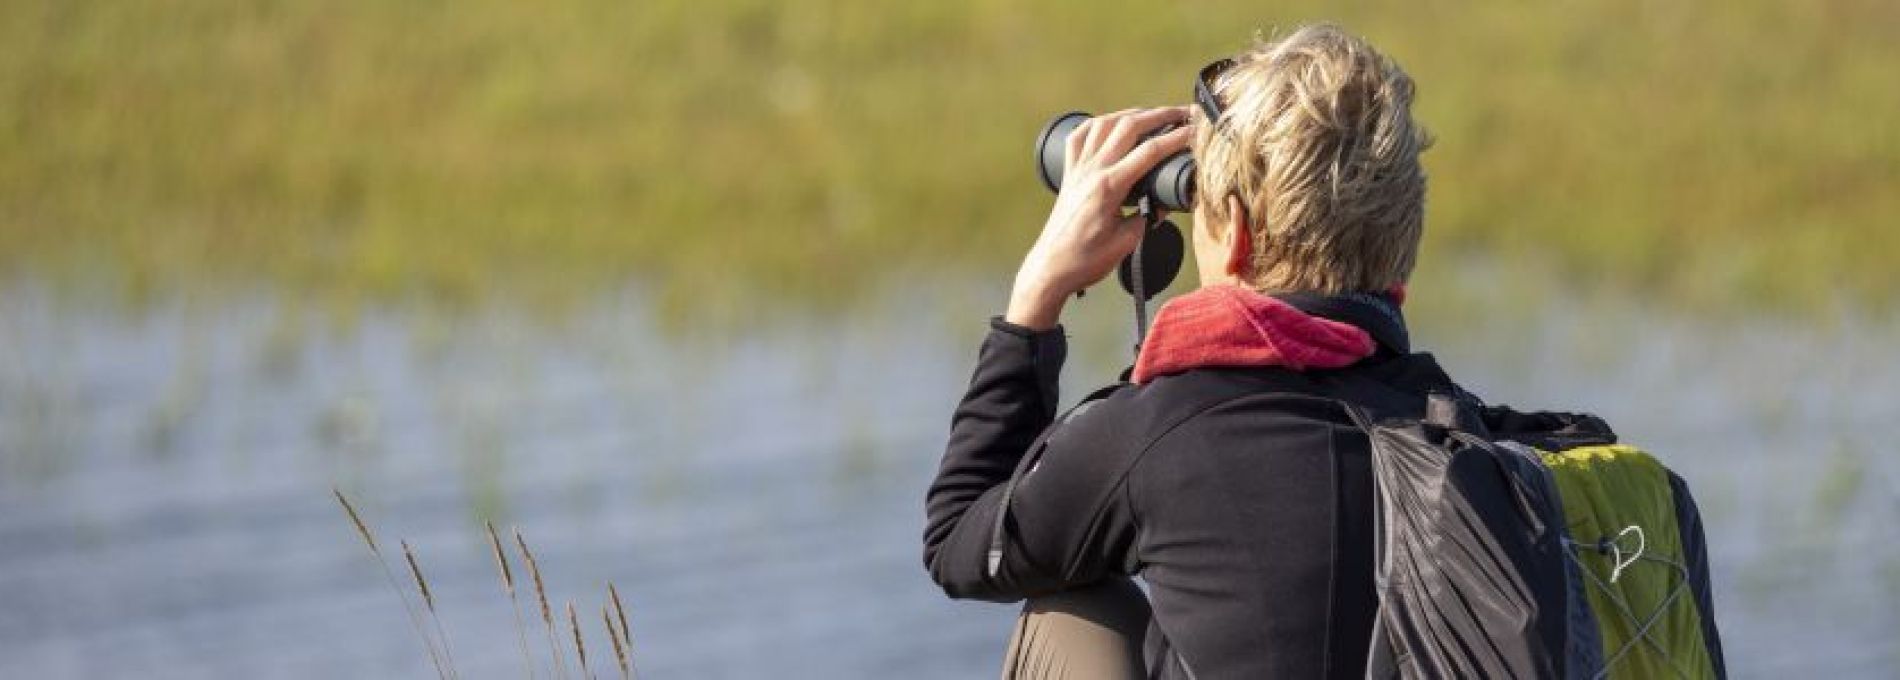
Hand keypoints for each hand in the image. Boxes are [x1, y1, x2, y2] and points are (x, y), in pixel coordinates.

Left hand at [1006, 106, 1192, 329]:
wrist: (1051, 268)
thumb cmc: (1086, 260)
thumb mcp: (1127, 242)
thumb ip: (1148, 217)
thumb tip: (1162, 202)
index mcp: (1109, 187)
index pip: (1150, 151)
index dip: (1177, 137)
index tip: (1196, 130)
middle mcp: (1091, 171)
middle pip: (1129, 126)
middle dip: (1160, 115)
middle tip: (1183, 112)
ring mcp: (1077, 169)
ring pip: (1104, 124)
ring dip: (1131, 114)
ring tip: (1153, 114)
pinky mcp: (1068, 173)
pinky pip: (1080, 137)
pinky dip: (1097, 124)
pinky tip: (1110, 122)